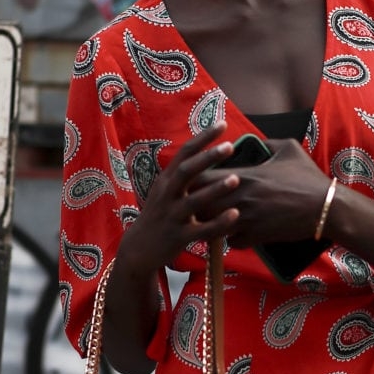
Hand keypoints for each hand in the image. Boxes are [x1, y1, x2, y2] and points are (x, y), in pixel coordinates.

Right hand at [118, 123, 240, 274]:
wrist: (138, 250)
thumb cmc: (159, 216)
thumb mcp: (164, 192)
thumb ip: (181, 174)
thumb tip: (203, 151)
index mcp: (165, 181)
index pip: (184, 153)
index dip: (203, 137)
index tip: (222, 123)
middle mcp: (167, 196)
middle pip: (186, 172)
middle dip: (207, 158)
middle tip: (230, 146)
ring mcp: (172, 217)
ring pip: (194, 201)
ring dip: (215, 190)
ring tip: (236, 180)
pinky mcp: (178, 237)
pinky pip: (201, 230)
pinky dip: (219, 223)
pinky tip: (235, 214)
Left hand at [201, 137, 331, 246]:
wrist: (326, 207)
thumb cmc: (308, 177)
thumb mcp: (289, 149)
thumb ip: (267, 142)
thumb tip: (256, 141)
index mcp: (245, 175)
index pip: (203, 177)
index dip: (197, 179)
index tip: (201, 180)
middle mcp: (241, 197)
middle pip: (201, 203)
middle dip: (198, 203)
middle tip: (202, 202)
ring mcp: (247, 219)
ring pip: (213, 225)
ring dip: (213, 223)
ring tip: (218, 219)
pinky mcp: (257, 236)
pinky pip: (233, 241)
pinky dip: (233, 238)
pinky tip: (239, 232)